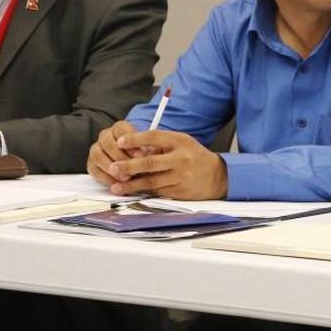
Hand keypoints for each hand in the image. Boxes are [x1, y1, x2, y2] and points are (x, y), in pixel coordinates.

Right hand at [87, 121, 141, 187]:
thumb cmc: (143, 154)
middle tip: (132, 169)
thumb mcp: (149, 149)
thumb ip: (147, 149)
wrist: (137, 163)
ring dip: (112, 168)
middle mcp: (106, 136)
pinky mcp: (92, 163)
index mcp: (120, 128)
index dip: (131, 143)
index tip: (140, 155)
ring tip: (125, 178)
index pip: (121, 131)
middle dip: (120, 158)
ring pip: (98, 156)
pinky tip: (116, 183)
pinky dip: (105, 178)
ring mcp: (97, 149)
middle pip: (107, 143)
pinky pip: (94, 170)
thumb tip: (147, 156)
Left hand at [98, 129, 227, 199]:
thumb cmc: (194, 157)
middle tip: (113, 168)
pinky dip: (144, 192)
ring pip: (151, 181)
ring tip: (116, 186)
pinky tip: (132, 193)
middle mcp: (181, 159)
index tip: (120, 141)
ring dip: (131, 185)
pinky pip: (158, 192)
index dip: (136, 139)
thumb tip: (134, 149)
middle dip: (129, 166)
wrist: (217, 176)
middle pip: (150, 162)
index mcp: (180, 142)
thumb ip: (160, 145)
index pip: (155, 137)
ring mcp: (180, 176)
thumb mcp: (181, 143)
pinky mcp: (180, 192)